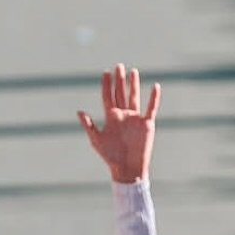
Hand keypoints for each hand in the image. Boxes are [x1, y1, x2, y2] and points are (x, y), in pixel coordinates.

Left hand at [78, 65, 159, 183]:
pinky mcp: (146, 124)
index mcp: (111, 118)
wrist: (128, 169)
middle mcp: (123, 115)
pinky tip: (156, 87)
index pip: (108, 97)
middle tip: (118, 66)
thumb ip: (89, 125)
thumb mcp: (97, 140)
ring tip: (133, 71)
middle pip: (121, 94)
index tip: (106, 72)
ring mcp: (135, 118)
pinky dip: (154, 98)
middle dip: (119, 80)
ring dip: (134, 85)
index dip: (106, 85)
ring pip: (134, 97)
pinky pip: (151, 108)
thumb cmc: (111, 157)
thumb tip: (79, 111)